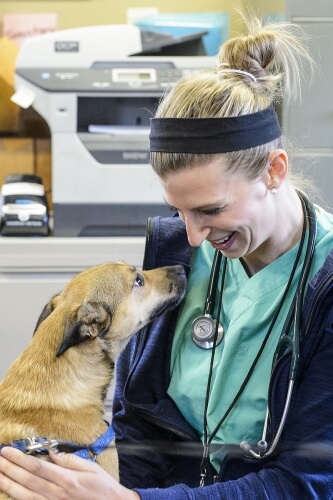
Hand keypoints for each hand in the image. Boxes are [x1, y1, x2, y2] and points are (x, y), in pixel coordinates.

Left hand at [0, 447, 139, 499]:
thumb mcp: (90, 468)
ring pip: (25, 495)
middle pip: (27, 480)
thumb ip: (70, 460)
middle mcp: (57, 493)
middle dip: (10, 469)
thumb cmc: (103, 488)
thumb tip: (52, 452)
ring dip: (9, 484)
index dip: (20, 459)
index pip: (37, 467)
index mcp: (67, 480)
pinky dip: (19, 499)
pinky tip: (10, 492)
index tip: (8, 451)